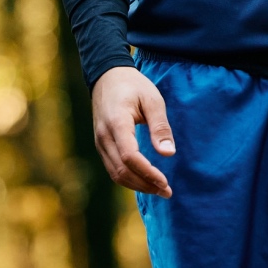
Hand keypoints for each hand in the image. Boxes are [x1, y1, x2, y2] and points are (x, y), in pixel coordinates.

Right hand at [91, 66, 174, 197]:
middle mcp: (104, 136)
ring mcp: (99, 141)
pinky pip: (112, 168)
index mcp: (117, 122)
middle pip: (122, 170)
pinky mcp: (101, 145)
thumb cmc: (133, 85)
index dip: (147, 173)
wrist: (107, 76)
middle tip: (167, 191)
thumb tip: (168, 154)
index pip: (129, 156)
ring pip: (115, 173)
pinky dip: (128, 178)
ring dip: (137, 185)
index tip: (165, 182)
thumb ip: (160, 126)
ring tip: (159, 189)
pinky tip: (144, 180)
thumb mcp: (152, 99)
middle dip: (145, 184)